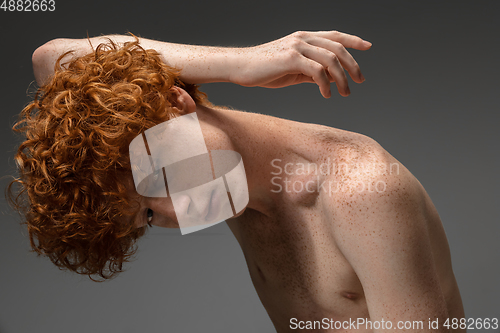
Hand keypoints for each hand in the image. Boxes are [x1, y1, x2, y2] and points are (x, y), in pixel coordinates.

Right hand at [230, 30, 371, 97]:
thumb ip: (311, 71)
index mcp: (304, 38)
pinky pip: (317, 71)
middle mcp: (303, 38)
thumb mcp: (292, 70)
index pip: (335, 36)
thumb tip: (328, 80)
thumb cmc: (264, 70)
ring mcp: (297, 47)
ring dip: (342, 79)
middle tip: (359, 81)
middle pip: (338, 48)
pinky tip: (326, 94)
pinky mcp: (291, 58)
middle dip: (353, 65)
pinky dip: (326, 84)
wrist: (240, 67)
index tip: (368, 46)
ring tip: (344, 93)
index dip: (353, 40)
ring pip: (331, 60)